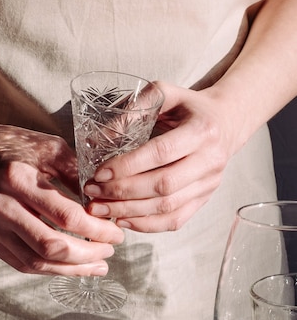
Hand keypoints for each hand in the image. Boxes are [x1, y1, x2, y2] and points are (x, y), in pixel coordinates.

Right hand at [0, 114, 124, 274]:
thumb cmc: (7, 146)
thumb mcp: (46, 146)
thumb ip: (76, 173)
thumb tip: (104, 202)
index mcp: (18, 178)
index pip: (66, 216)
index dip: (96, 230)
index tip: (116, 233)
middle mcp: (1, 206)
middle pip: (51, 246)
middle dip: (87, 255)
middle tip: (109, 252)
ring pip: (36, 261)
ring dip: (71, 269)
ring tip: (96, 266)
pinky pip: (22, 263)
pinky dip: (49, 268)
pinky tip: (70, 266)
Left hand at [83, 81, 237, 231]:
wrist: (226, 122)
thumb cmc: (189, 107)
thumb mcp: (165, 94)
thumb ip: (133, 111)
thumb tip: (98, 139)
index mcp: (201, 130)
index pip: (161, 153)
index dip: (128, 166)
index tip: (99, 172)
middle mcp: (210, 160)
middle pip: (163, 185)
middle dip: (123, 192)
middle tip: (93, 193)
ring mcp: (209, 184)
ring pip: (167, 207)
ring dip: (129, 211)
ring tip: (100, 209)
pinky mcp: (203, 200)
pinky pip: (173, 221)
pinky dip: (145, 225)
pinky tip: (122, 220)